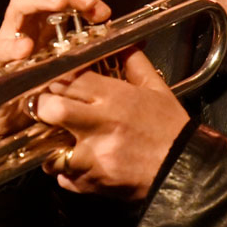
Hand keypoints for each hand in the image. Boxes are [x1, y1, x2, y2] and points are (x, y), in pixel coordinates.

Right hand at [0, 0, 110, 140]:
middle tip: (86, 2)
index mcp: (49, 25)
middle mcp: (29, 27)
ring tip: (59, 4)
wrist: (22, 127)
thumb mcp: (79, 71)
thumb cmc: (50, 94)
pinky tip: (26, 47)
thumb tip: (138, 40)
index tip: (103, 11)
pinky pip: (1, 50)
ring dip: (41, 1)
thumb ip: (100, 53)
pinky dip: (13, 45)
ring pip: (19, 7)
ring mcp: (11, 41)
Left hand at [36, 49, 190, 200]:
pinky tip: (79, 164)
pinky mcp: (92, 182)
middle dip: (43, 107)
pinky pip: (64, 177)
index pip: (69, 79)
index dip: (55, 79)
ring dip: (51, 145)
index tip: (53, 82)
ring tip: (61, 141)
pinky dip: (67, 172)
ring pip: (50, 147)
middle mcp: (100, 125)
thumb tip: (123, 43)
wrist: (184, 170)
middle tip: (47, 108)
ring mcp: (94, 156)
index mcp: (115, 98)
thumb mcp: (157, 89)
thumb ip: (135, 63)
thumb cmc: (171, 129)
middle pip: (51, 109)